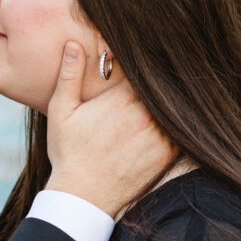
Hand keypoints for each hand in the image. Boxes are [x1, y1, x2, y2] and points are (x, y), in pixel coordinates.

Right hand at [44, 41, 174, 217]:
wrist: (83, 197)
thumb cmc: (68, 153)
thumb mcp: (61, 111)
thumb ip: (69, 75)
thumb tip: (73, 44)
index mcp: (122, 98)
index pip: (143, 67)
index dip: (144, 59)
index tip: (143, 52)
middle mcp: (145, 114)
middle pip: (161, 85)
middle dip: (157, 79)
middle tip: (162, 66)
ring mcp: (159, 135)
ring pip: (172, 106)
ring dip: (169, 99)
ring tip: (173, 89)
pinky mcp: (167, 154)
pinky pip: (179, 130)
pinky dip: (176, 122)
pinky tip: (171, 117)